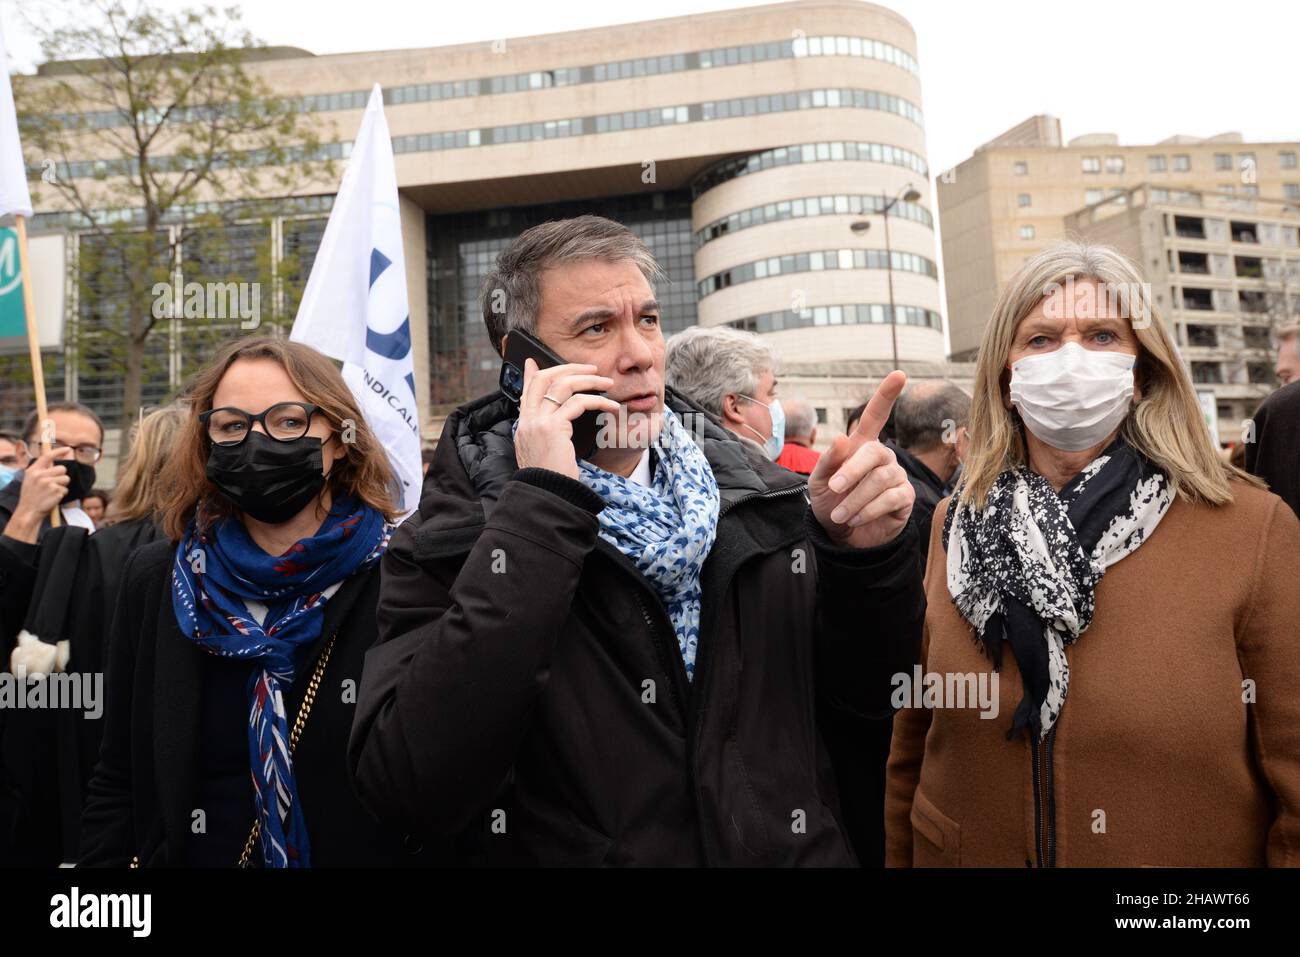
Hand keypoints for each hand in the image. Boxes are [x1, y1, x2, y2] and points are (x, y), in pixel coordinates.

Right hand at [4, 449, 68, 543]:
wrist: (29, 511)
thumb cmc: (32, 496)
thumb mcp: (30, 480)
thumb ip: (41, 470)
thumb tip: (56, 461)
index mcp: (33, 470)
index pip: (47, 456)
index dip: (59, 451)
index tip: (68, 449)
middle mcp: (40, 475)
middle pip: (62, 469)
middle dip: (61, 476)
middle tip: (53, 485)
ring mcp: (48, 483)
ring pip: (66, 479)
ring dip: (62, 486)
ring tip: (52, 492)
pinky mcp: (56, 491)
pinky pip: (66, 489)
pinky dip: (62, 494)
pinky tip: (53, 498)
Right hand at [513, 358, 618, 479]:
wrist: (547, 496)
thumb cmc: (552, 480)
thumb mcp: (543, 454)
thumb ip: (546, 435)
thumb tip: (559, 424)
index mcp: (523, 425)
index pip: (525, 391)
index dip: (529, 374)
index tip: (533, 361)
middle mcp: (527, 420)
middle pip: (543, 379)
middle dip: (568, 368)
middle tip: (590, 369)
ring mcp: (537, 422)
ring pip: (562, 385)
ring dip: (589, 381)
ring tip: (608, 384)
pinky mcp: (553, 428)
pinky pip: (578, 403)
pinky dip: (598, 401)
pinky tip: (611, 407)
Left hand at [809, 370, 913, 548]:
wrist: (841, 536)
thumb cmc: (830, 503)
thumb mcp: (819, 482)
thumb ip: (828, 461)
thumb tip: (840, 438)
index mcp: (861, 445)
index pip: (876, 415)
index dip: (887, 394)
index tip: (899, 374)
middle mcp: (883, 457)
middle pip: (874, 452)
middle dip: (852, 471)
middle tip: (834, 489)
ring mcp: (896, 476)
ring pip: (881, 479)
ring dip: (855, 499)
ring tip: (840, 514)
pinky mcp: (905, 498)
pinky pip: (891, 498)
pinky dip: (868, 510)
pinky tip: (855, 519)